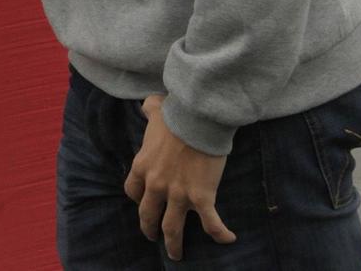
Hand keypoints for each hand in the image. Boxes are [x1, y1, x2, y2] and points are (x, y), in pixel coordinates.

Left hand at [124, 95, 235, 260]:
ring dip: (174, 244)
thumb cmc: (176, 114)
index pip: (132, 190)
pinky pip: (210, 223)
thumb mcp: (154, 111)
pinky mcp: (201, 197)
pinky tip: (228, 239)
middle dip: (149, 229)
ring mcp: (177, 193)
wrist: (197, 120)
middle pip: (147, 214)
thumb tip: (147, 105)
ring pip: (171, 228)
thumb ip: (149, 110)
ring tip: (176, 255)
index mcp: (142, 166)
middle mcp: (156, 184)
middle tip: (153, 238)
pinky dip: (219, 233)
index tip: (143, 203)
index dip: (137, 199)